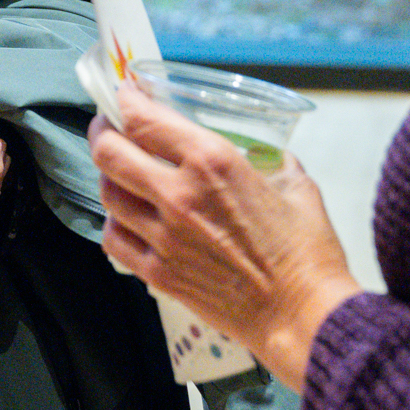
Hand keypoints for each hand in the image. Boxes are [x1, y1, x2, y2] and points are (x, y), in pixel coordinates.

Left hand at [90, 82, 364, 388]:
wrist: (303, 315)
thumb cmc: (306, 251)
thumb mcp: (295, 183)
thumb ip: (270, 158)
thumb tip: (262, 150)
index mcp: (212, 161)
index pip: (142, 118)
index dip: (124, 100)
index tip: (124, 94)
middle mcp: (178, 194)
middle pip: (108, 153)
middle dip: (102, 132)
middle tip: (110, 128)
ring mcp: (164, 237)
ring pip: (107, 194)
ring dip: (110, 178)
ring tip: (122, 174)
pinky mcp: (159, 274)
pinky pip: (114, 239)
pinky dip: (115, 224)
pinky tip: (128, 219)